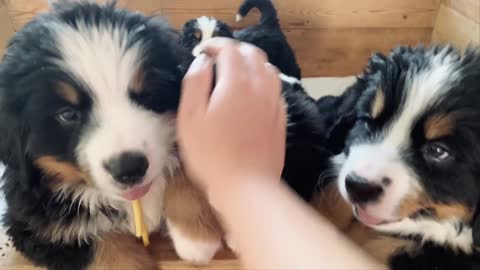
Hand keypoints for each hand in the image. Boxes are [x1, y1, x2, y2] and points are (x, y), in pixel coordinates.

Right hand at [177, 38, 285, 194]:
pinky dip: (263, 82)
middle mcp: (260, 87)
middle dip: (235, 50)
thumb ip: (195, 83)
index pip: (230, 49)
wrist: (246, 186)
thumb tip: (202, 62)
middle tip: (218, 59)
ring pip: (268, 70)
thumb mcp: (190, 118)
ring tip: (236, 73)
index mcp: (237, 82)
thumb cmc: (211, 154)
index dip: (215, 45)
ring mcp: (274, 103)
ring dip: (252, 64)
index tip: (202, 52)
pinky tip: (253, 95)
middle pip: (253, 54)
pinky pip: (275, 90)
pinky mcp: (281, 119)